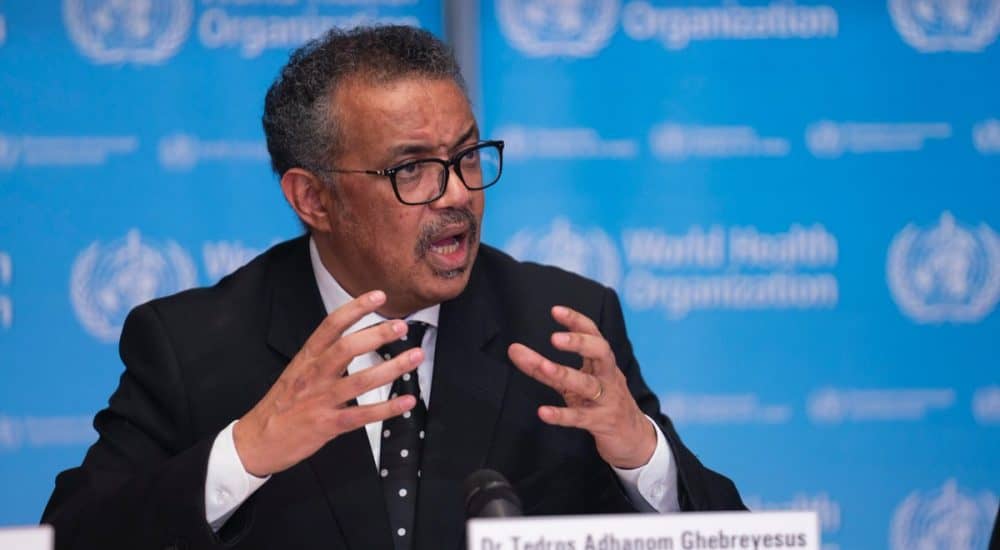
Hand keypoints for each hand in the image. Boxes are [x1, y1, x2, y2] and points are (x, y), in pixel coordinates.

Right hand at [233, 290, 420, 476]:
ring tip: (414, 356)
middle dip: (376, 335)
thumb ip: (323, 356)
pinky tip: (406, 401)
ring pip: (360, 381)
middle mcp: (313, 375)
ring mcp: (320, 400)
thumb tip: (354, 341)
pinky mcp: (327, 425)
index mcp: (306, 358)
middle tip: (401, 326)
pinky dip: (387, 408)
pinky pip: (362, 416)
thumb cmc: (281, 406)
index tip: (378, 296)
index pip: (331, 325)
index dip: (355, 308)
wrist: (256, 441)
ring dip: (391, 368)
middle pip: (346, 348)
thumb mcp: (296, 372)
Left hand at [507, 305, 655, 468]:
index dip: (576, 321)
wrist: (634, 439)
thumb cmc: (600, 403)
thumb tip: (513, 350)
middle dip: (580, 343)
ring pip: (588, 384)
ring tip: (543, 366)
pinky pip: (581, 417)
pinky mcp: (601, 423)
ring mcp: (607, 400)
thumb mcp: (573, 383)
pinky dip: (562, 415)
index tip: (555, 311)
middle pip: (601, 352)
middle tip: (554, 338)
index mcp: (603, 363)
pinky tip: (543, 412)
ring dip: (565, 374)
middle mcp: (608, 377)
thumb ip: (543, 368)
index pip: (594, 334)